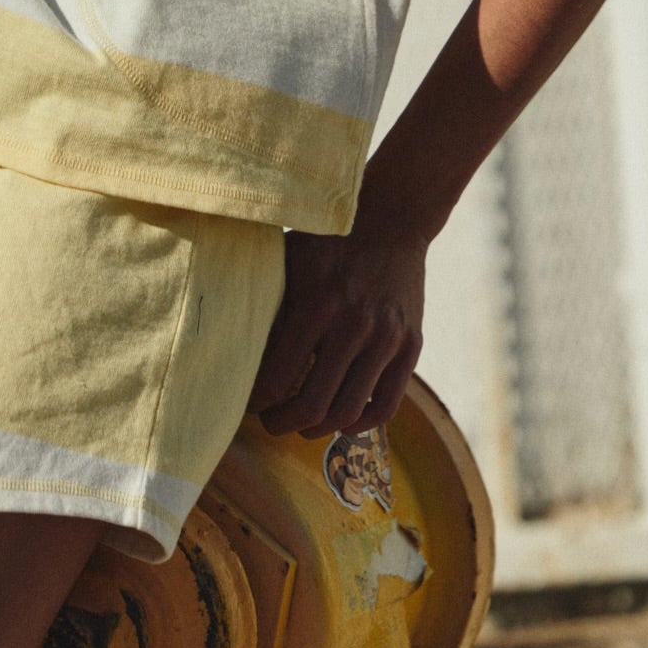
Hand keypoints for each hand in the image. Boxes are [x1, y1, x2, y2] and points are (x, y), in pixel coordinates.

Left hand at [248, 216, 426, 437]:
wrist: (391, 219)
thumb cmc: (327, 241)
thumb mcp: (289, 262)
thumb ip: (271, 306)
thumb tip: (237, 351)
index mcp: (315, 304)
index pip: (277, 377)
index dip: (257, 401)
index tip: (249, 403)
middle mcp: (353, 326)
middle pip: (312, 405)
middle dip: (283, 422)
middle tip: (271, 421)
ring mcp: (386, 339)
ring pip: (348, 412)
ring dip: (319, 428)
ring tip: (302, 423)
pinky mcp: (411, 346)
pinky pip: (386, 404)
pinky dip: (360, 422)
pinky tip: (340, 418)